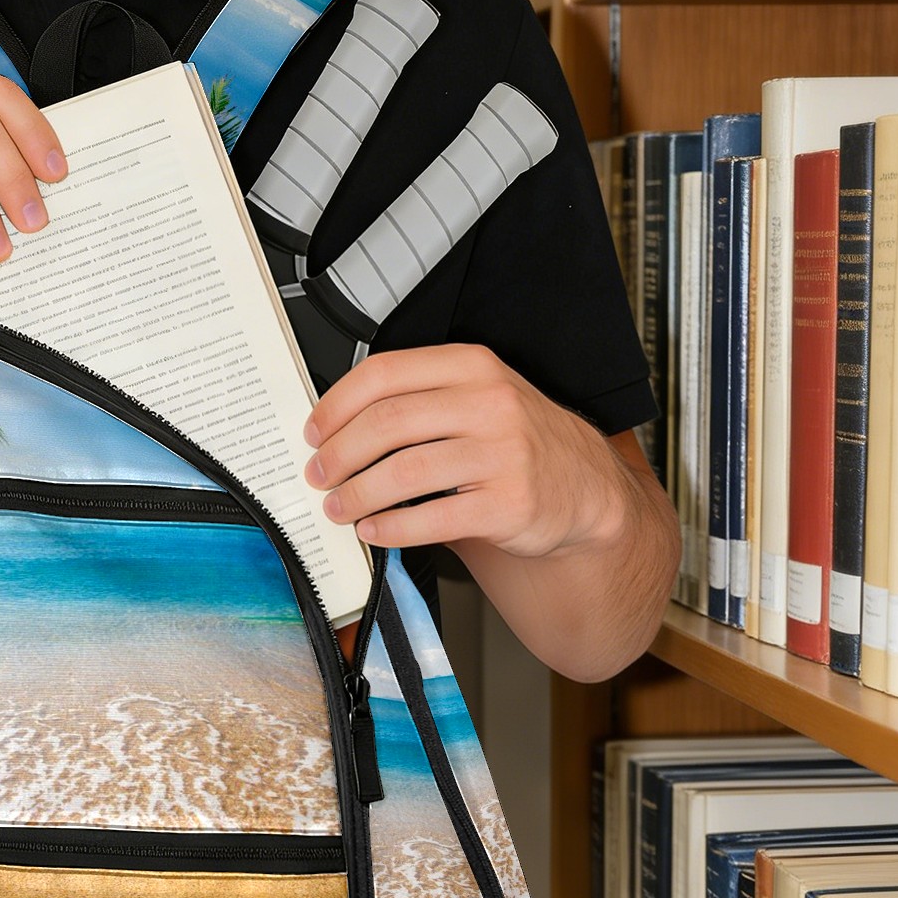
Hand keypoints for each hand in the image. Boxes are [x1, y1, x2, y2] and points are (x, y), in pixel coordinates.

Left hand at [303, 344, 628, 558]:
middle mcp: (489, 403)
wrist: (583, 487)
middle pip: (387, 422)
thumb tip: (334, 430)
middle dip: (339, 454)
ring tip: (339, 507)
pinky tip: (374, 531)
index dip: (336, 405)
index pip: (384, 374)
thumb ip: (416, 401)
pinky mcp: (509, 503)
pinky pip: (432, 518)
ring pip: (404, 471)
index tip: (314, 432)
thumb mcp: (474, 399)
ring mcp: (503, 453)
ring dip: (357, 494)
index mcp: (471, 366)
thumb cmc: (515, 441)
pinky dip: (391, 529)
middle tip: (319, 475)